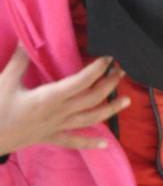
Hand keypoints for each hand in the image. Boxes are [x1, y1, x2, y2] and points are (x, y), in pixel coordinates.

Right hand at [0, 48, 129, 155]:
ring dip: (110, 110)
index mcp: (48, 98)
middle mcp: (58, 113)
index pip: (80, 82)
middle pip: (91, 99)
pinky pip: (73, 142)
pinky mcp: (49, 138)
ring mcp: (55, 127)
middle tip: (123, 72)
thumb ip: (19, 61)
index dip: (97, 70)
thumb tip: (27, 41)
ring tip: (127, 101)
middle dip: (109, 85)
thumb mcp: (4, 81)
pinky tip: (106, 144)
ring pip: (89, 119)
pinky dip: (90, 143)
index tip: (109, 59)